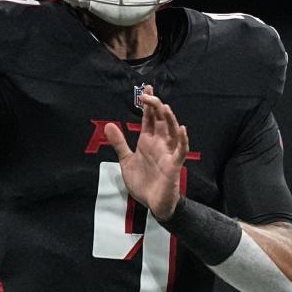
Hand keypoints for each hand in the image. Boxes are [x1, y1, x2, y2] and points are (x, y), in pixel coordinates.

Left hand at [103, 85, 188, 220]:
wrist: (152, 204)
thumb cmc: (142, 182)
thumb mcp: (126, 160)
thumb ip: (119, 143)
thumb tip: (109, 125)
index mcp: (148, 141)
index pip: (150, 118)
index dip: (148, 103)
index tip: (146, 87)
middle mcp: (160, 143)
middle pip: (161, 120)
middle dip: (156, 106)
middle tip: (148, 93)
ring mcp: (168, 153)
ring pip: (173, 132)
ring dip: (170, 119)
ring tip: (164, 106)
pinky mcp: (174, 165)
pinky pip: (181, 150)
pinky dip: (183, 140)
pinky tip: (182, 130)